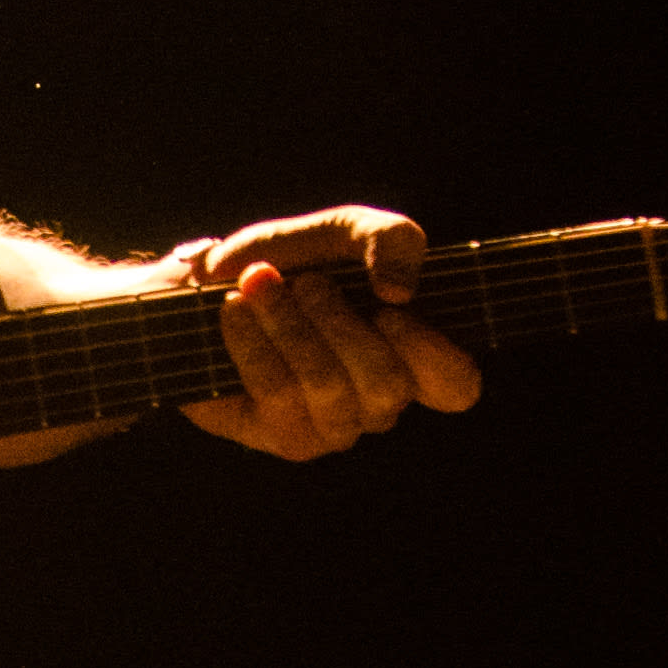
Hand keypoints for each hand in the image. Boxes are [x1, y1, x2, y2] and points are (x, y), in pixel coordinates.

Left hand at [179, 207, 483, 463]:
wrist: (209, 287)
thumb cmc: (292, 261)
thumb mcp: (346, 229)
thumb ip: (390, 240)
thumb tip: (400, 291)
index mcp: (412, 356)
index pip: (457, 386)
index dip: (433, 355)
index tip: (389, 309)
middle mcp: (382, 403)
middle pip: (387, 384)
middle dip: (339, 322)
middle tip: (307, 283)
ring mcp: (336, 428)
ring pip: (329, 387)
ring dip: (290, 324)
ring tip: (258, 286)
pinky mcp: (286, 438)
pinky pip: (279, 394)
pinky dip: (253, 341)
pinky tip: (234, 312)